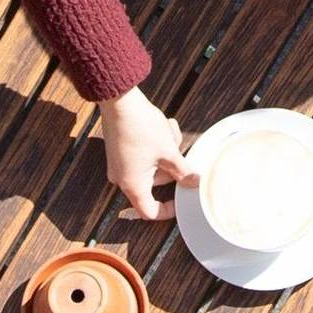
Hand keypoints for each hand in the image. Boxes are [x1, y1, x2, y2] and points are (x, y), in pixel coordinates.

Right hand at [99, 87, 196, 222]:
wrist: (119, 101)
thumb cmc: (140, 126)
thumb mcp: (168, 151)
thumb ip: (183, 171)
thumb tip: (194, 182)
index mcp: (132, 184)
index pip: (149, 211)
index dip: (167, 210)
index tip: (180, 200)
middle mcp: (122, 178)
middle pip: (154, 183)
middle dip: (170, 166)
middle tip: (177, 148)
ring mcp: (118, 164)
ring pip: (151, 166)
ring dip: (164, 151)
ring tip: (167, 131)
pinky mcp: (119, 151)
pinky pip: (142, 156)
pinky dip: (154, 145)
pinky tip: (160, 127)